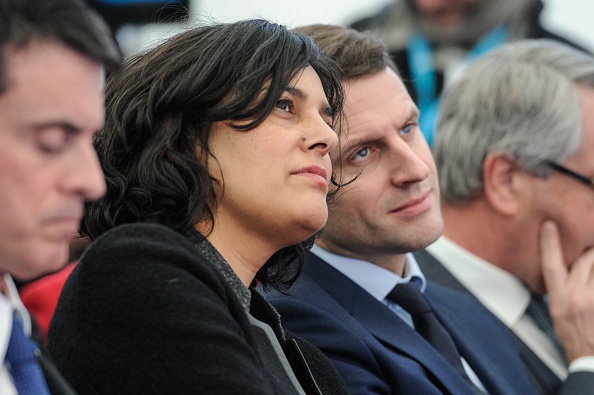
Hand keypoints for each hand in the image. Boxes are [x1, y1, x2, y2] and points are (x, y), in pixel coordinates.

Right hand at [539, 220, 593, 361]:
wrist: (589, 355)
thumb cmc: (570, 334)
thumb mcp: (555, 309)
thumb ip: (559, 287)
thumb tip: (563, 267)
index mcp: (559, 297)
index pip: (551, 265)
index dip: (549, 243)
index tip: (548, 225)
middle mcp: (578, 295)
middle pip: (585, 260)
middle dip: (588, 248)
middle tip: (587, 237)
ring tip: (592, 251)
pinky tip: (593, 273)